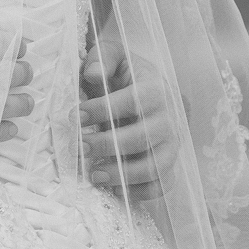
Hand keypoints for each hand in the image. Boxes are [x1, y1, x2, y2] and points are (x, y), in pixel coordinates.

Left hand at [78, 44, 179, 200]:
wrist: (150, 90)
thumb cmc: (126, 74)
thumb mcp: (114, 55)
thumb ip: (102, 57)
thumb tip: (92, 74)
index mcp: (156, 89)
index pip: (132, 101)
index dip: (102, 110)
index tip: (76, 115)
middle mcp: (169, 118)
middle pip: (143, 138)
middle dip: (108, 145)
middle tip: (81, 147)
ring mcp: (172, 145)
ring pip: (155, 167)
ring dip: (123, 175)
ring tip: (93, 176)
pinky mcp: (169, 164)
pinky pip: (162, 186)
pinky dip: (140, 193)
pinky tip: (114, 190)